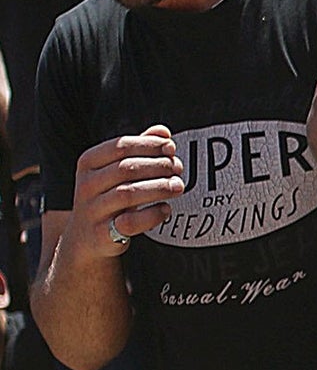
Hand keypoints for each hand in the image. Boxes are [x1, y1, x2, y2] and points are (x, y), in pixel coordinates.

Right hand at [70, 126, 184, 255]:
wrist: (86, 237)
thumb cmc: (109, 195)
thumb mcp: (117, 169)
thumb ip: (140, 149)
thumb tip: (163, 132)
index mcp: (88, 162)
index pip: (121, 146)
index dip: (150, 145)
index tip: (171, 148)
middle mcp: (85, 184)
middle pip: (127, 168)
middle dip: (159, 165)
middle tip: (178, 168)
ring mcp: (91, 210)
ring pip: (128, 194)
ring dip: (159, 188)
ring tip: (178, 186)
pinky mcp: (101, 234)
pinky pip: (130, 222)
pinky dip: (152, 215)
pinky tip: (166, 209)